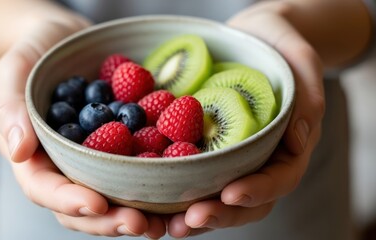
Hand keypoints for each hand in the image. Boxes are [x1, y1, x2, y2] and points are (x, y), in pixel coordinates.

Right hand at [0, 15, 165, 237]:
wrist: (69, 39)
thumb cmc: (36, 52)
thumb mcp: (15, 70)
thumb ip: (10, 107)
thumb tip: (18, 151)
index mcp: (34, 156)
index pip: (45, 188)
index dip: (69, 201)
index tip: (97, 204)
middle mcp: (64, 165)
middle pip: (80, 207)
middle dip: (109, 220)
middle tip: (140, 224)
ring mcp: (93, 160)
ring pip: (109, 198)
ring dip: (134, 215)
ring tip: (162, 225)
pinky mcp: (119, 149)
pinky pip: (133, 171)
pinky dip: (151, 187)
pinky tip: (173, 194)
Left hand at [166, 2, 324, 236]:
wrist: (252, 40)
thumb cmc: (279, 47)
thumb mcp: (301, 61)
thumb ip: (307, 99)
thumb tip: (298, 141)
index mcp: (288, 147)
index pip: (279, 179)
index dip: (257, 191)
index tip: (231, 194)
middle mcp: (259, 160)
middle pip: (246, 201)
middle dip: (219, 214)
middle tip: (190, 220)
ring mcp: (231, 159)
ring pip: (217, 198)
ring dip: (194, 216)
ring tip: (170, 226)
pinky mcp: (205, 149)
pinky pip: (193, 176)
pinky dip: (176, 193)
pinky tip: (155, 201)